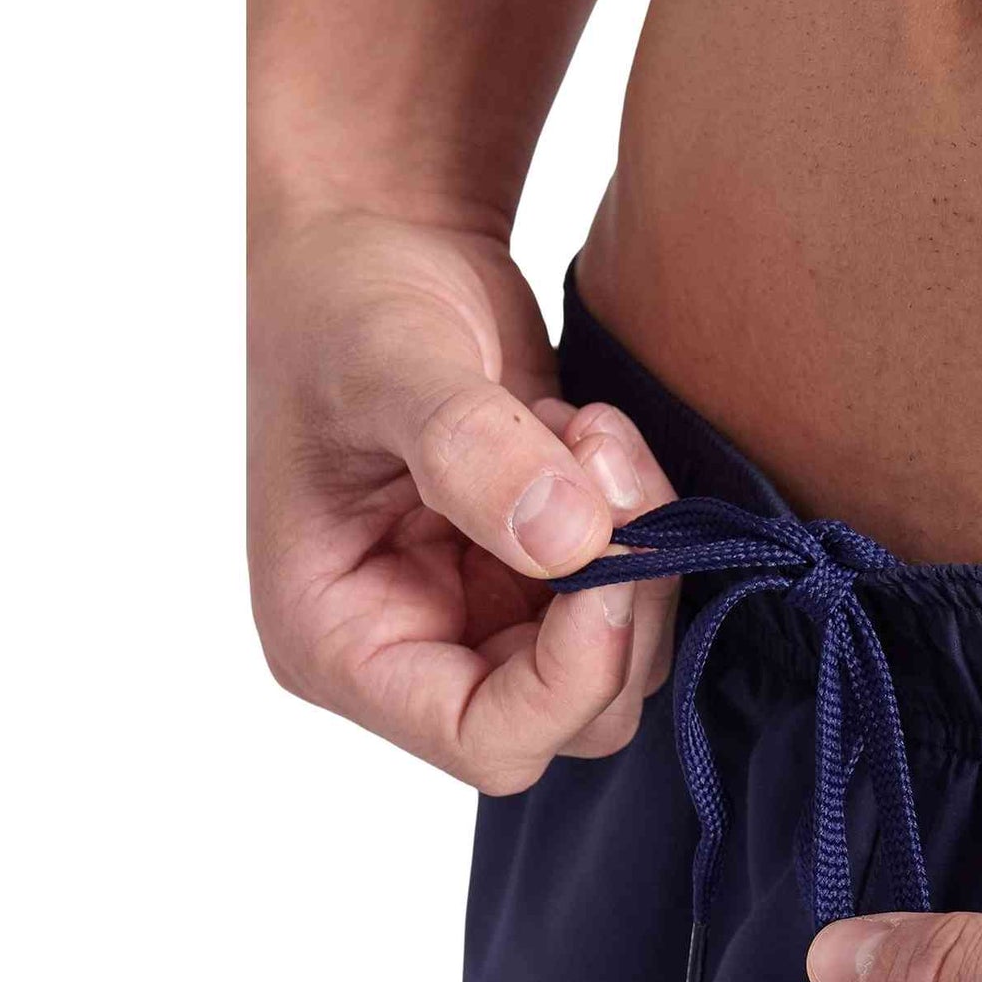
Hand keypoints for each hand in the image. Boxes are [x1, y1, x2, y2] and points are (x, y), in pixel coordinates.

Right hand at [248, 207, 679, 789]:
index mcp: (340, 642)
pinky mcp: (543, 581)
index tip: (606, 560)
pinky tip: (592, 440)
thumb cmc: (345, 296)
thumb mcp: (391, 360)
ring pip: (623, 662)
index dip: (569, 678)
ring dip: (638, 549)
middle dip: (620, 600)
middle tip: (603, 459)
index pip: (486, 740)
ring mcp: (485, 621)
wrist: (383, 241)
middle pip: (576, 714)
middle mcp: (416, 651)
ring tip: (588, 432)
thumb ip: (472, 451)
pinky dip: (641, 524)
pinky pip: (635, 598)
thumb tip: (569, 542)